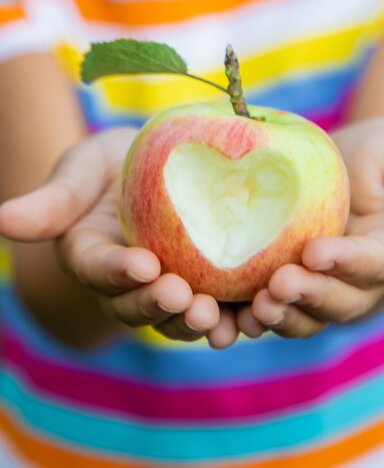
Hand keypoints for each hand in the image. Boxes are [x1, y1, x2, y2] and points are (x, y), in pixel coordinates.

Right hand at [0, 128, 237, 348]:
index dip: (116, 271)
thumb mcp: (81, 171)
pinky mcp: (202, 284)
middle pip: (137, 305)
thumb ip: (52, 201)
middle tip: (184, 298)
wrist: (154, 168)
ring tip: (218, 320)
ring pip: (176, 316)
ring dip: (195, 322)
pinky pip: (216, 305)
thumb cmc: (112, 164)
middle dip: (159, 305)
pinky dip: (233, 315)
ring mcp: (165, 286)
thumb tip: (2, 220)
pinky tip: (254, 315)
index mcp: (92, 255)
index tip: (140, 264)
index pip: (98, 268)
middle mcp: (126, 282)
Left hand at [237, 118, 383, 338]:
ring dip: (282, 316)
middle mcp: (363, 283)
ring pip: (308, 316)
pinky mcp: (295, 287)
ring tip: (255, 309)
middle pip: (340, 301)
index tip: (315, 252)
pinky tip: (232, 316)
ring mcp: (327, 290)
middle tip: (277, 285)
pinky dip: (256, 317)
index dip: (346, 262)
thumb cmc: (381, 156)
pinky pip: (278, 309)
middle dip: (309, 295)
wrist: (342, 163)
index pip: (374, 265)